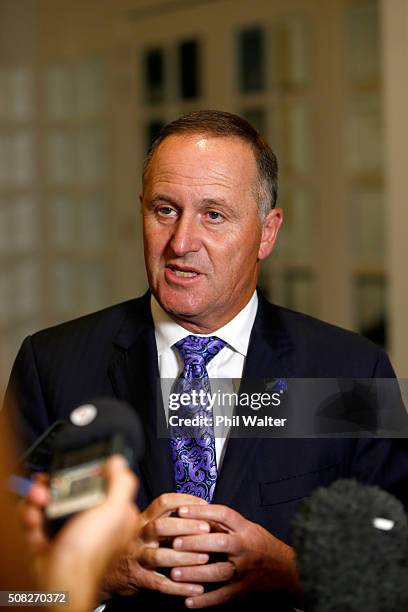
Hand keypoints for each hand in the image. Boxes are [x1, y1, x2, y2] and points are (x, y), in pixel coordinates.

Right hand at [21, 455, 139, 610]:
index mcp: (114, 515)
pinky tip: (34, 517)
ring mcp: (69, 530)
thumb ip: (121, 483)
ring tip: (39, 498)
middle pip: (74, 491)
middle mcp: (92, 522)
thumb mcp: (114, 510)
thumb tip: (119, 461)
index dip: (91, 475)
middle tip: (51, 484)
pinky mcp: (47, 538)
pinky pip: (36, 518)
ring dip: (40, 498)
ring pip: (52, 502)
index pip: (105, 485)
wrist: (59, 581)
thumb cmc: (90, 551)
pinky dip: (31, 515)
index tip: (79, 468)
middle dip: (59, 485)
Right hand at [102, 493, 210, 598]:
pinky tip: (196, 588)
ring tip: (205, 558)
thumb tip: (197, 511)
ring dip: (185, 557)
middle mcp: (138, 535)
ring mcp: (136, 557)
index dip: (184, 500)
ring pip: (160, 556)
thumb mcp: (143, 526)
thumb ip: (164, 519)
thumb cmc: (133, 545)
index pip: (163, 502)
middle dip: (186, 526)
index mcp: (143, 519)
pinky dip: (179, 587)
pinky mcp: (137, 578)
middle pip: (161, 526)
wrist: (107, 572)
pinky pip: (159, 583)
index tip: (204, 504)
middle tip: (207, 528)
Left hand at [169, 504, 300, 607]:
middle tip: (174, 543)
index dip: (202, 511)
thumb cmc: (261, 544)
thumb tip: (196, 516)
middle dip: (196, 542)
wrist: (288, 570)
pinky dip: (205, 601)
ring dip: (195, 573)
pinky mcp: (244, 589)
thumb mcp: (248, 528)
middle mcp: (245, 547)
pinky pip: (223, 596)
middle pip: (220, 542)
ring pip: (219, 571)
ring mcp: (245, 570)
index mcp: (245, 529)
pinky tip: (188, 602)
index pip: (223, 515)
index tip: (181, 510)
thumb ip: (225, 525)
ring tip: (174, 573)